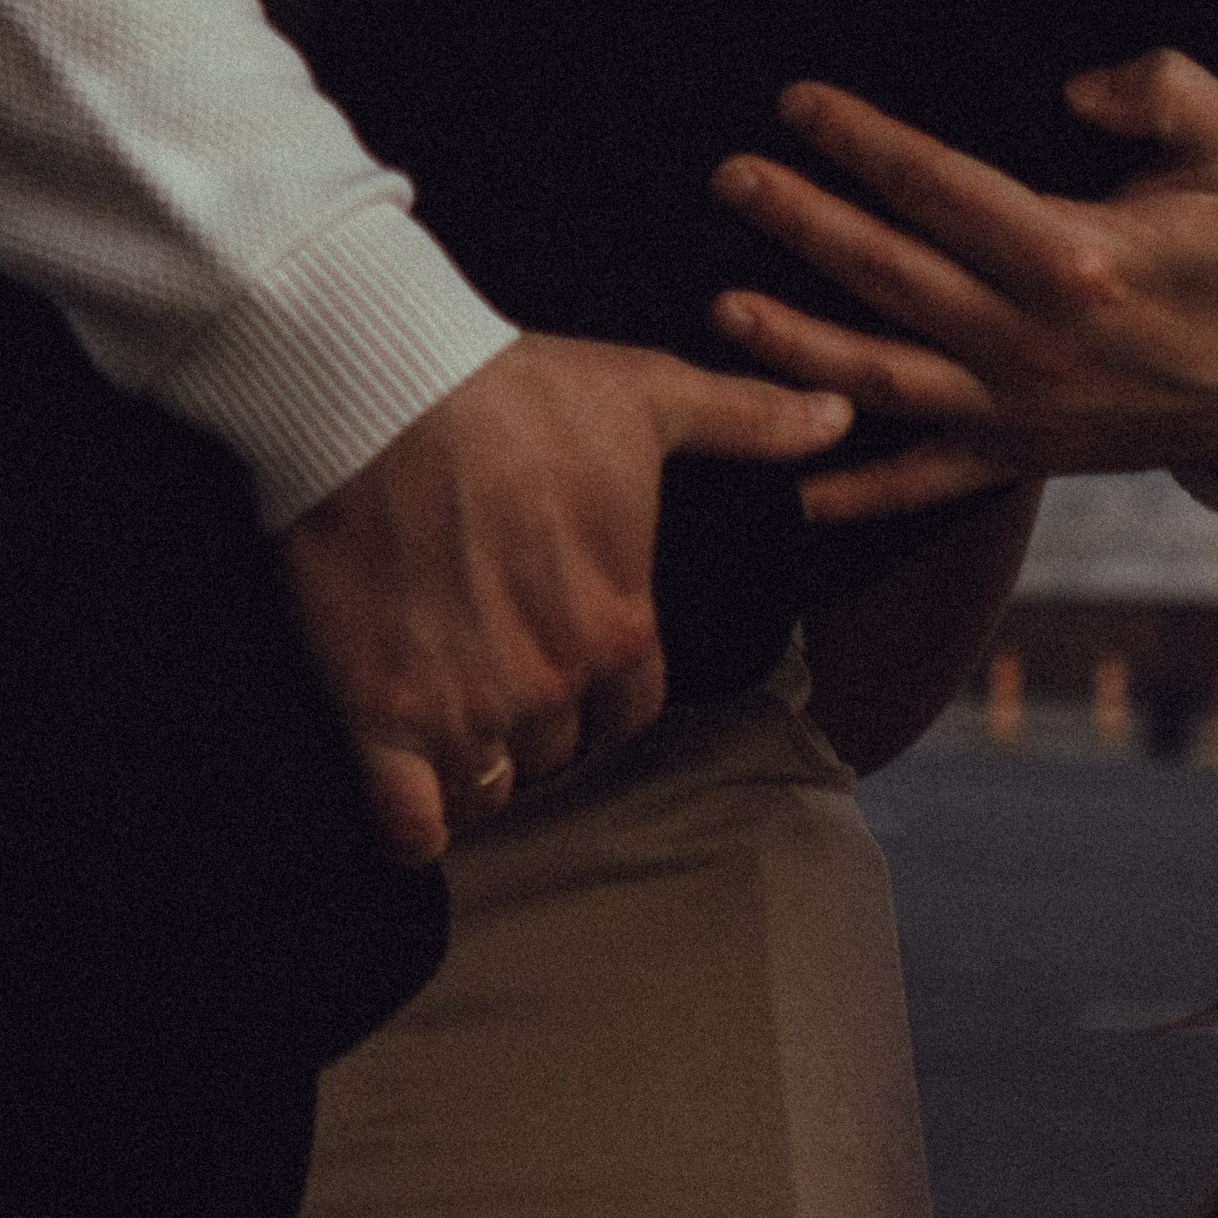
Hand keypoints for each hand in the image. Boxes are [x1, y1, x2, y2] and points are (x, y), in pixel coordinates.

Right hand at [274, 332, 849, 862]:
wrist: (385, 392)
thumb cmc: (522, 390)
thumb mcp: (651, 394)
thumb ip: (749, 420)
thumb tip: (838, 415)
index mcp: (620, 626)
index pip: (630, 714)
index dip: (601, 690)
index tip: (566, 653)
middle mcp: (551, 685)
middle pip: (554, 753)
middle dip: (533, 721)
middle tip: (495, 666)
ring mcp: (464, 709)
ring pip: (486, 792)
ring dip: (473, 765)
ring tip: (448, 709)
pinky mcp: (379, 717)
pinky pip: (408, 828)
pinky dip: (412, 821)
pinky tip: (407, 780)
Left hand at [708, 54, 1217, 522]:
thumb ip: (1167, 88)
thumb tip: (1077, 87)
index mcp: (1078, 257)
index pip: (943, 188)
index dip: (864, 143)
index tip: (798, 105)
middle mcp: (1034, 339)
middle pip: (892, 276)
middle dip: (802, 223)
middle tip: (732, 178)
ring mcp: (1020, 408)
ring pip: (884, 378)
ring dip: (796, 345)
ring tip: (723, 309)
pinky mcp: (1020, 456)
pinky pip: (925, 482)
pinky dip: (858, 490)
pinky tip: (793, 485)